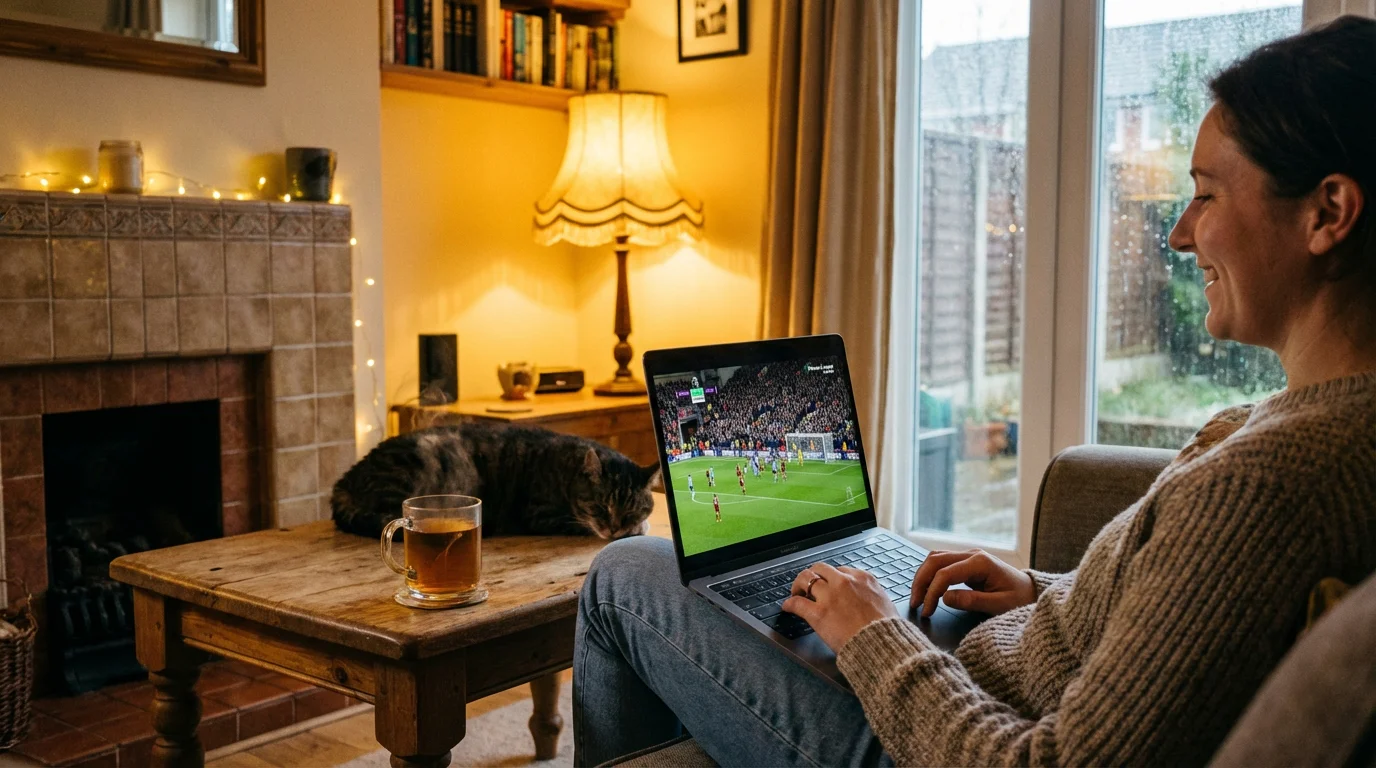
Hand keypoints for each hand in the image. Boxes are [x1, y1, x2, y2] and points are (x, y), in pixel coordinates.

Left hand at [781, 562, 897, 651]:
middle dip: (813, 575)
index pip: (841, 570)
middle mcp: (845, 582)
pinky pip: (797, 603)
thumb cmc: (887, 630)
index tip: (828, 585)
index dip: (832, 578)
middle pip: (820, 569)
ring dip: (798, 585)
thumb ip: (872, 596)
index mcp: (863, 579)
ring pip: (805, 579)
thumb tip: (868, 600)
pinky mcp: (818, 613)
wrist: (883, 645)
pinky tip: (787, 607)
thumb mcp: (885, 603)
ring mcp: (830, 596)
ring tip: (795, 592)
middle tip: (808, 585)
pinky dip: (789, 604)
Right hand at [910, 549, 1034, 617]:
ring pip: (935, 558)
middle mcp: (972, 554)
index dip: (932, 592)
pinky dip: (930, 574)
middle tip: (915, 603)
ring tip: (917, 598)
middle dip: (921, 581)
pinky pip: (941, 563)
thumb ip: (973, 601)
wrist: (1032, 592)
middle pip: (935, 560)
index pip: (945, 574)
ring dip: (922, 576)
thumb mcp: (1000, 605)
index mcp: (981, 562)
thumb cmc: (1020, 599)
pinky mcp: (966, 563)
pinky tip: (926, 589)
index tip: (927, 611)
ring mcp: (969, 556)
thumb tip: (945, 598)